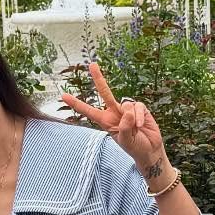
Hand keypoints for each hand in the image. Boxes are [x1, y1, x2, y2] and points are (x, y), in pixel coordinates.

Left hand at [60, 62, 167, 176]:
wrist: (150, 149)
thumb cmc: (135, 147)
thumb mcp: (126, 141)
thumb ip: (124, 127)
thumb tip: (128, 111)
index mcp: (106, 121)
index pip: (89, 111)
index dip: (77, 104)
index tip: (64, 96)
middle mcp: (114, 112)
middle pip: (105, 93)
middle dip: (99, 78)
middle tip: (92, 64)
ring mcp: (127, 109)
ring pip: (126, 105)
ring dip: (132, 118)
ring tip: (136, 130)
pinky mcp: (139, 108)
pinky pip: (138, 107)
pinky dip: (140, 117)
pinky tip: (141, 126)